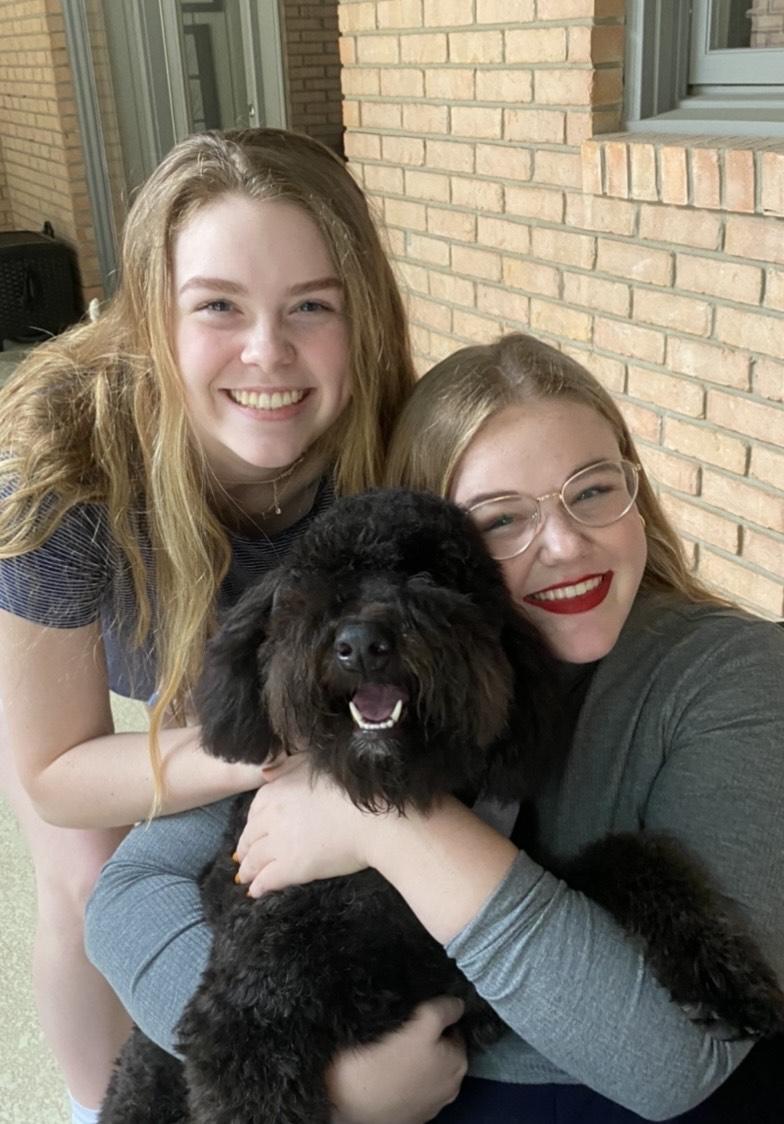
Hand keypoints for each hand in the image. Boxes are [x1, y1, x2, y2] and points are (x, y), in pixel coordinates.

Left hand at [234, 755, 386, 895]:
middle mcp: (273, 816)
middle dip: (245, 847)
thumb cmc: (355, 789)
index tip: (253, 830)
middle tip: (243, 857)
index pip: (255, 809)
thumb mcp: (317, 765)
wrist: (375, 819)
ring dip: (248, 869)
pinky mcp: (292, 867)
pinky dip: (259, 886)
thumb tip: (265, 774)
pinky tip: (256, 892)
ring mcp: (280, 843)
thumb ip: (289, 768)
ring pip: (255, 859)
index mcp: (278, 790)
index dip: (253, 822)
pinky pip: (267, 879)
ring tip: (246, 877)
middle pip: (250, 835)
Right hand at [327, 997, 467, 1123]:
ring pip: (424, 1069)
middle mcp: (450, 1087)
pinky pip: (410, 1086)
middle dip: (426, 1040)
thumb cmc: (388, 1066)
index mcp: (458, 1063)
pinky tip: (386, 1070)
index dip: (436, 1019)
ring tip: (390, 1050)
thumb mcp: (421, 1024)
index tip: (417, 1015)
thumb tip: (457, 1004)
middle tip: (402, 1031)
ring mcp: (429, 1103)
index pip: (454, 1030)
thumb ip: (443, 1010)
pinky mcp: (410, 1113)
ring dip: (412, 1059)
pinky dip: (402, 1077)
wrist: (354, 1104)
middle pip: (440, 1051)